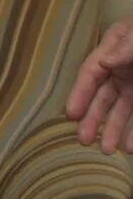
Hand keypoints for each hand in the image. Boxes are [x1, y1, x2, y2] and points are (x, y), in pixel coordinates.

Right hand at [68, 19, 132, 153]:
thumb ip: (126, 48)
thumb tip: (105, 63)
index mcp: (113, 51)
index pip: (91, 73)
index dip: (80, 94)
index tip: (71, 114)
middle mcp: (120, 71)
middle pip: (102, 97)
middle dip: (92, 119)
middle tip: (84, 140)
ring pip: (120, 111)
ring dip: (112, 130)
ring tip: (107, 150)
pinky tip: (130, 146)